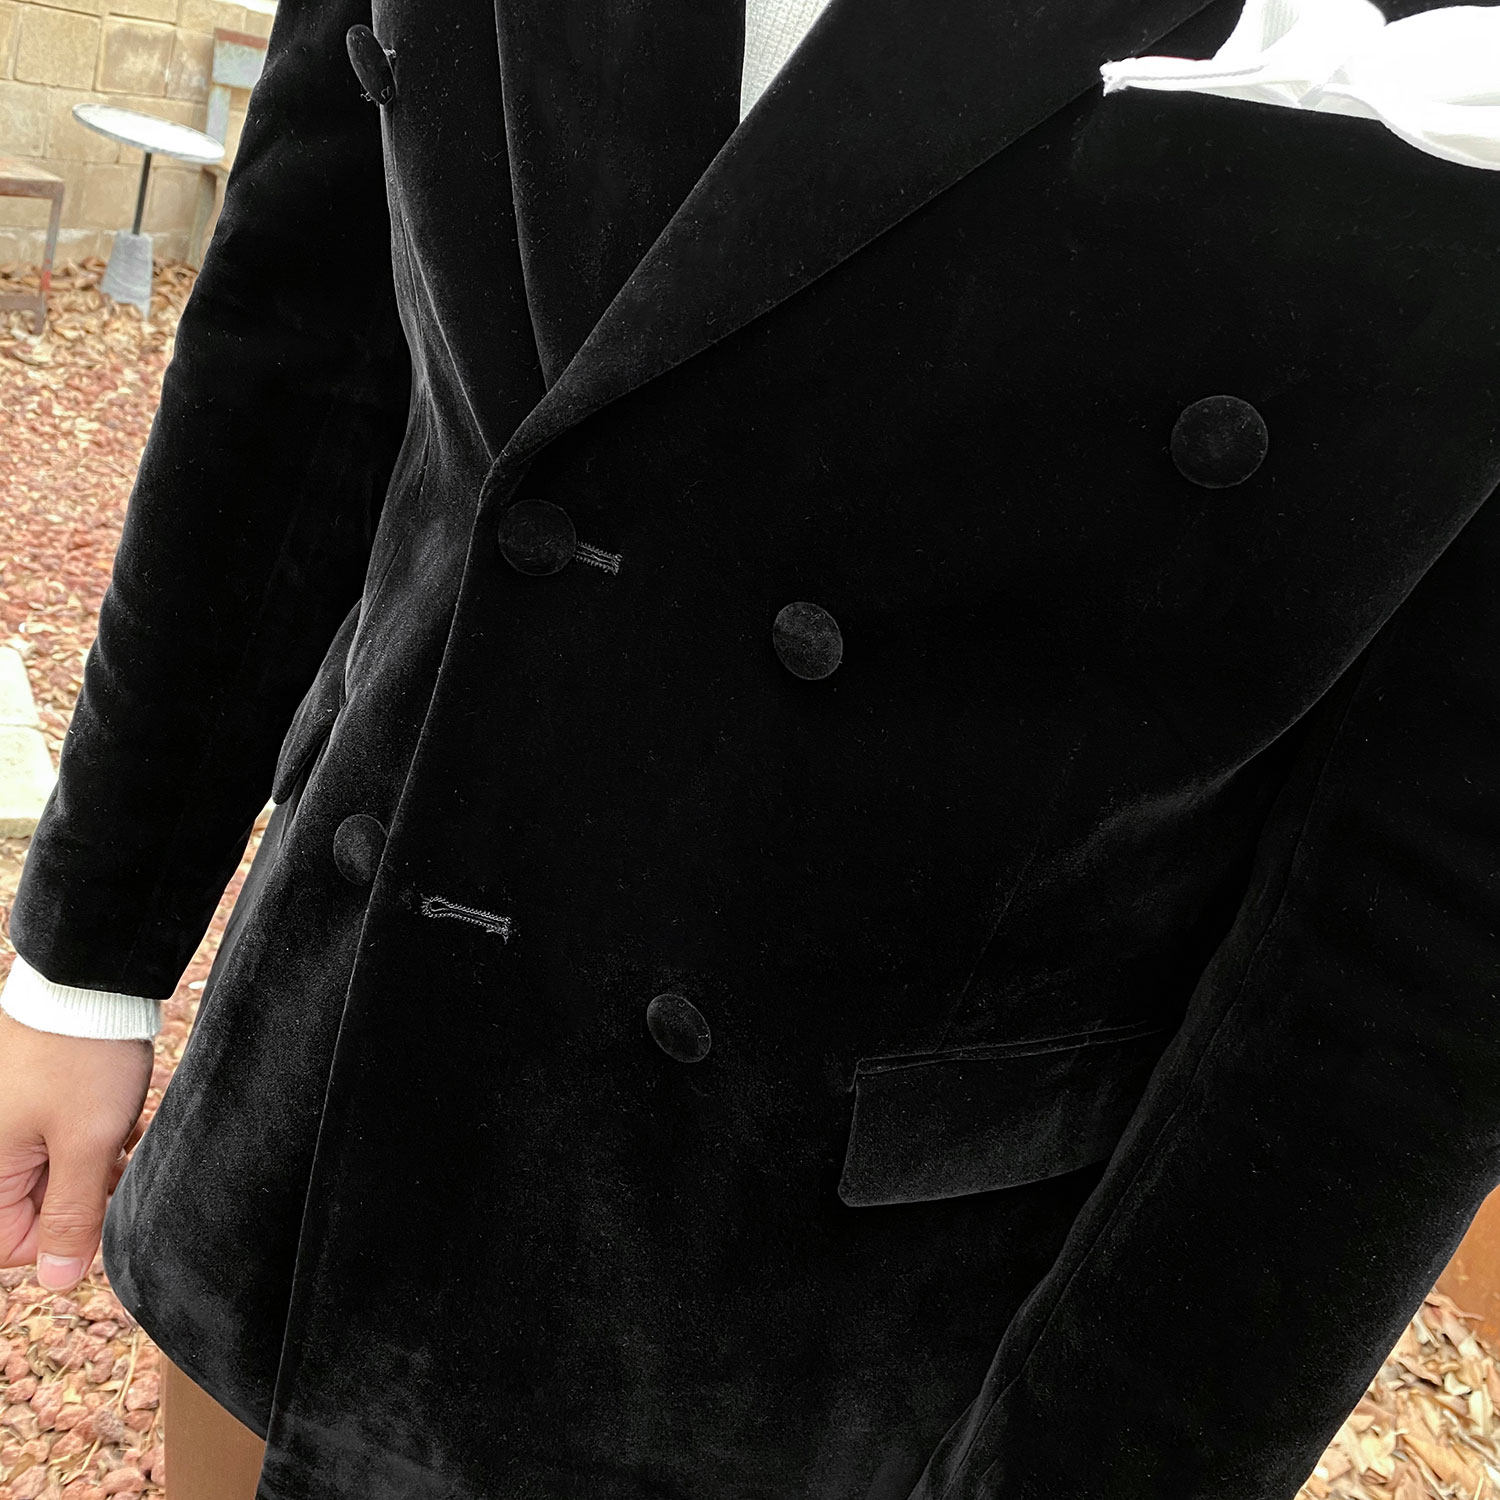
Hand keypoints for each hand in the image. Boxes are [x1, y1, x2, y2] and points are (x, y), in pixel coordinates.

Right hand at [0, 1008, 152, 1290]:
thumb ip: (73, 1216)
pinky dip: (94, 1136)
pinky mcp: (31, 1100)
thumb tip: (60, 1279)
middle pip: (38, 1207)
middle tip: (121, 1160)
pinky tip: (124, 1118)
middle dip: (88, 1192)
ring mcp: (10, 1122)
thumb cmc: (83, 1061)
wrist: (89, 984)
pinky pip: (60, 1140)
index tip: (105, 1205)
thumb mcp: (87, 1144)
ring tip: (126, 1133)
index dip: (66, 1237)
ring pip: (56, 1172)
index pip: (14, 1244)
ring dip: (97, 1163)